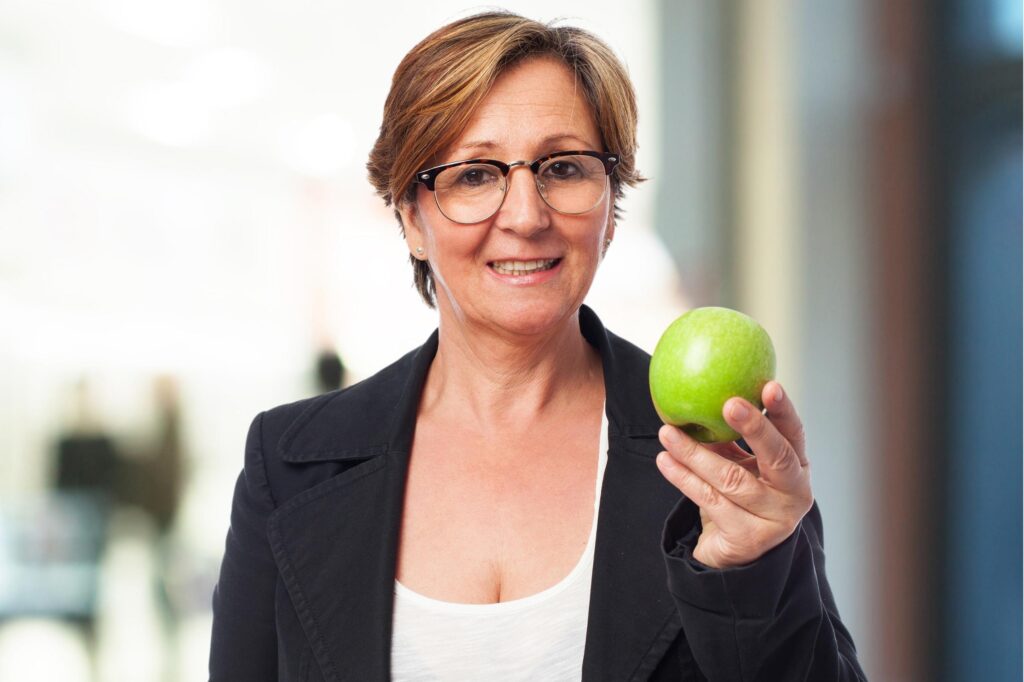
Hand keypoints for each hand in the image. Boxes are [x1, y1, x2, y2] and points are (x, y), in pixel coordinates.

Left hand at [655, 381, 812, 568]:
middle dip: (754, 427)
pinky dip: (683, 478)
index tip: (769, 385)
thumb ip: (730, 438)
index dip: (783, 410)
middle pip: (777, 457)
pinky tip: (665, 461)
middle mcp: (794, 494)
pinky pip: (709, 500)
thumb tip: (702, 396)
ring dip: (695, 453)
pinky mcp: (747, 538)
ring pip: (732, 479)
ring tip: (668, 433)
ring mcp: (773, 520)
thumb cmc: (740, 497)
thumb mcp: (742, 465)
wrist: (736, 554)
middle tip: (728, 404)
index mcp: (797, 468)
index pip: (794, 434)